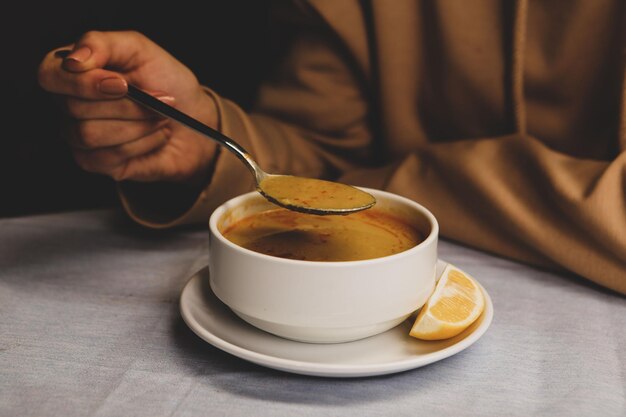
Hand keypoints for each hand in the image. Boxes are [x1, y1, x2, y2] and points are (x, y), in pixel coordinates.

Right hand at [38, 31, 217, 184]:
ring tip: (160, 117)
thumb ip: (102, 44)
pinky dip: (141, 144)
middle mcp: (66, 103)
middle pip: (75, 108)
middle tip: (161, 98)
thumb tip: (73, 60)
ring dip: (137, 124)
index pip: (49, 75)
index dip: (85, 83)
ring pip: (89, 134)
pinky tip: (156, 135)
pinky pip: (107, 157)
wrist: (195, 118)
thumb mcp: (140, 50)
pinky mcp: (95, 162)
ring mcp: (77, 135)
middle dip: (128, 105)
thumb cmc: (165, 80)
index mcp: (69, 70)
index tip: (124, 84)